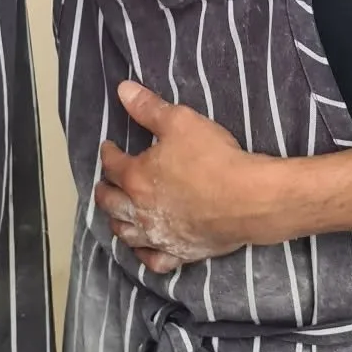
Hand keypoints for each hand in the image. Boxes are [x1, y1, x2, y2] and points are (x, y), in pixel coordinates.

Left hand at [94, 81, 273, 273]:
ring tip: (116, 213)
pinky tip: (142, 249)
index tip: (108, 147)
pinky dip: (142, 254)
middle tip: (104, 182)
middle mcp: (140, 210)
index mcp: (136, 177)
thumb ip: (148, 107)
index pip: (112, 164)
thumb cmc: (213, 157)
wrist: (247, 199)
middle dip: (103, 190)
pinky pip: (152, 261)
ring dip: (116, 221)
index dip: (108, 153)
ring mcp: (159, 236)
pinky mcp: (179, 254)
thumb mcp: (181, 121)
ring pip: (126, 233)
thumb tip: (122, 90)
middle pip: (110, 203)